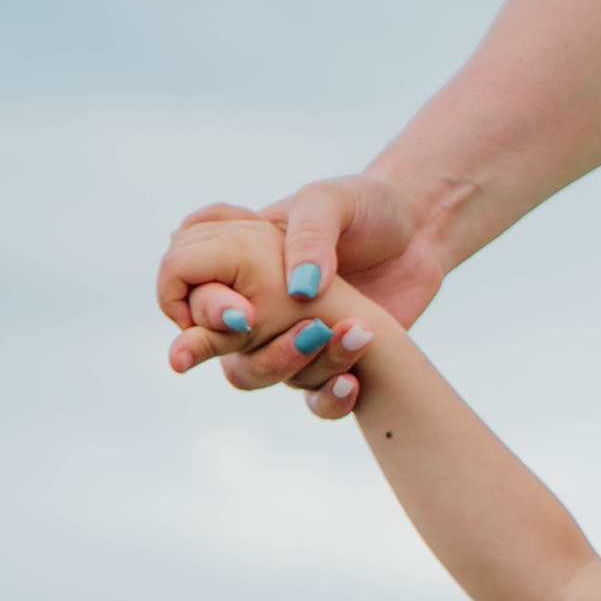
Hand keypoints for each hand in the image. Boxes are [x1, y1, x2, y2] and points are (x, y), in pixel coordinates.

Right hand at [159, 212, 385, 415]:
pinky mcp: (327, 360)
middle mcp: (251, 298)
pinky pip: (313, 398)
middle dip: (232, 345)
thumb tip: (299, 290)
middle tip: (281, 329)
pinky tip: (352, 383)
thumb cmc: (368, 206)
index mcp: (235, 251)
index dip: (194, 303)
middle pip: (207, 339)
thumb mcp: (333, 201)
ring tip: (348, 335)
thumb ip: (309, 235)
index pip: (179, 278)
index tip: (240, 315)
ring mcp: (286, 333)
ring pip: (255, 374)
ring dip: (291, 365)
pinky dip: (329, 398)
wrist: (422, 234)